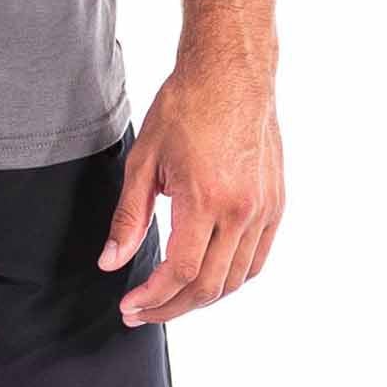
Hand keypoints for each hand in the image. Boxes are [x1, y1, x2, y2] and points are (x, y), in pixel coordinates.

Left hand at [98, 58, 283, 325]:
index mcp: (204, 198)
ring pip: (235, 279)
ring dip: (201, 298)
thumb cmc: (185, 107)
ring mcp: (263, 210)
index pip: (180, 271)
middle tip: (142, 312)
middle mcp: (240, 210)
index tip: (130, 307)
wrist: (230, 74)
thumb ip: (128, 217)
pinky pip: (255, 260)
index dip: (153, 298)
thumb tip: (112, 262)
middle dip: (172, 307)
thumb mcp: (144, 159)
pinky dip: (230, 278)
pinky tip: (206, 277)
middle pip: (208, 286)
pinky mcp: (275, 205)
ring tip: (170, 298)